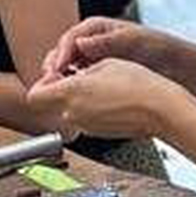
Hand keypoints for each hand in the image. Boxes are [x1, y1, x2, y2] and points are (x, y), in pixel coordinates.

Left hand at [27, 58, 185, 139]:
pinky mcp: (98, 132)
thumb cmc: (138, 85)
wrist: (162, 110)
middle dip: (60, 89)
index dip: (42, 82)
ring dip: (76, 99)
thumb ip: (76, 71)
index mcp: (69, 94)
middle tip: (77, 76)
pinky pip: (85, 118)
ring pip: (68, 111)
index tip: (56, 73)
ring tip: (100, 86)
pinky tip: (110, 99)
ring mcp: (86, 126)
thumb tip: (68, 76)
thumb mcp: (103, 64)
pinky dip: (91, 109)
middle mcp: (73, 114)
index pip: (34, 95)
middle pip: (50, 104)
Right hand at [37, 15, 172, 82]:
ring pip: (68, 71)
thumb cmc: (161, 48)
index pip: (70, 39)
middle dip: (55, 69)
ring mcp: (93, 61)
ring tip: (60, 94)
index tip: (57, 68)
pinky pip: (79, 84)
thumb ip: (109, 41)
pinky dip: (74, 91)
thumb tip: (81, 42)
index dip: (61, 54)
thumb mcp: (135, 41)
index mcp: (97, 29)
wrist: (180, 68)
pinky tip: (76, 100)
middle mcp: (91, 44)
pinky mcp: (97, 78)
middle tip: (52, 84)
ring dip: (62, 82)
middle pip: (63, 55)